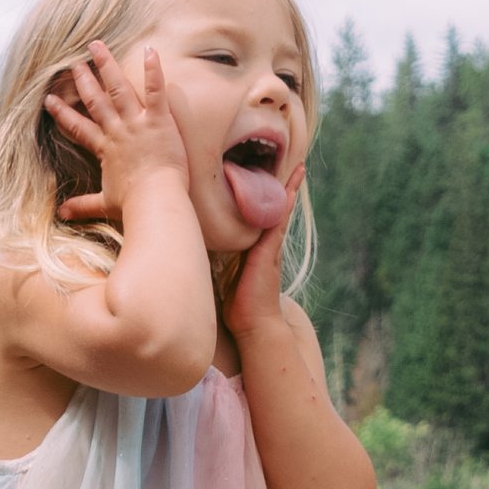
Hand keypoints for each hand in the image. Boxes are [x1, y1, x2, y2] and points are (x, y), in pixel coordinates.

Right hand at [48, 40, 190, 224]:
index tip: (49, 100)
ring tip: (97, 46)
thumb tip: (61, 215)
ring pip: (118, 88)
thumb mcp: (105, 204)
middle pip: (95, 100)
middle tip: (73, 63)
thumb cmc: (134, 205)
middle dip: (83, 80)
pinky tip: (150, 50)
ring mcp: (136, 123)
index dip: (63, 113)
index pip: (78, 127)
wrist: (155, 201)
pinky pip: (155, 90)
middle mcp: (117, 131)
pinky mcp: (159, 121)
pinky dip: (153, 70)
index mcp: (104, 149)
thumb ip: (83, 206)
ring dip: (107, 65)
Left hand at [224, 161, 309, 342]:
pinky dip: (287, 202)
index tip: (262, 176)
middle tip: (294, 164)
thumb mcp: (218, 275)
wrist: (252, 324)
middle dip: (283, 186)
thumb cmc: (234, 305)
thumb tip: (188, 244)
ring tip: (300, 167)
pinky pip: (280, 220)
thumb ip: (212, 259)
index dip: (261, 196)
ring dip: (290, 188)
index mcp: (253, 248)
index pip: (257, 215)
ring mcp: (271, 246)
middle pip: (274, 208)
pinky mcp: (271, 250)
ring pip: (280, 210)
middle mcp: (265, 244)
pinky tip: (291, 187)